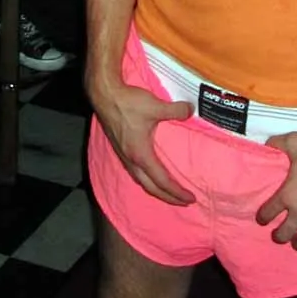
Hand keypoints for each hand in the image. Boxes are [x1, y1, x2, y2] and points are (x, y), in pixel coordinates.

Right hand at [89, 81, 194, 205]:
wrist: (105, 95)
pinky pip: (135, 173)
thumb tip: (191, 111)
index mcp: (141, 155)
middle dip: (168, 197)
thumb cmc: (128, 103)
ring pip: (141, 181)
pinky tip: (150, 173)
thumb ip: (176, 110)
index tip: (190, 198)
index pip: (162, 181)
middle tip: (184, 201)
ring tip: (168, 192)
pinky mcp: (120, 149)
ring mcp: (124, 156)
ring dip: (156, 190)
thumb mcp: (156, 106)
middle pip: (151, 188)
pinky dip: (146, 179)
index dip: (177, 192)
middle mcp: (131, 160)